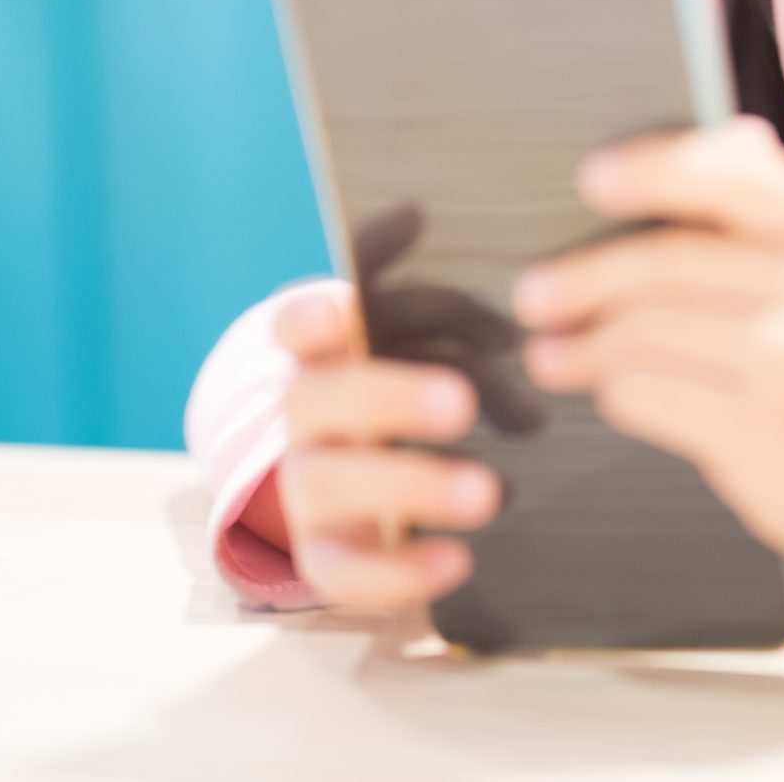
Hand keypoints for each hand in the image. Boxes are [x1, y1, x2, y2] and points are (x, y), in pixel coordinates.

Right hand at [267, 278, 502, 611]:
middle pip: (318, 400)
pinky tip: (457, 560)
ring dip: (408, 483)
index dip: (307, 319)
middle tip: (460, 405)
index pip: (295, 326)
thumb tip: (413, 210)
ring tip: (488, 492)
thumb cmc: (387, 384)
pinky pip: (344, 571)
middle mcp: (301, 417)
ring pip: (327, 483)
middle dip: (387, 399)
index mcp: (321, 354)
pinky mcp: (324, 554)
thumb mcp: (399, 328)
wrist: (354, 486)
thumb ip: (404, 278)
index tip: (334, 312)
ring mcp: (304, 487)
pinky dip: (397, 571)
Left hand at [512, 114, 783, 575]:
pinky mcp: (761, 436)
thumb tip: (725, 135)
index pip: (736, 180)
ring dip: (584, 345)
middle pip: (671, 264)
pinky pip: (651, 397)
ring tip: (550, 352)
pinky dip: (617, 393)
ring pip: (648, 334)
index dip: (653, 172)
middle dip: (586, 278)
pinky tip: (609, 391)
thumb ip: (779, 201)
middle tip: (535, 294)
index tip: (590, 180)